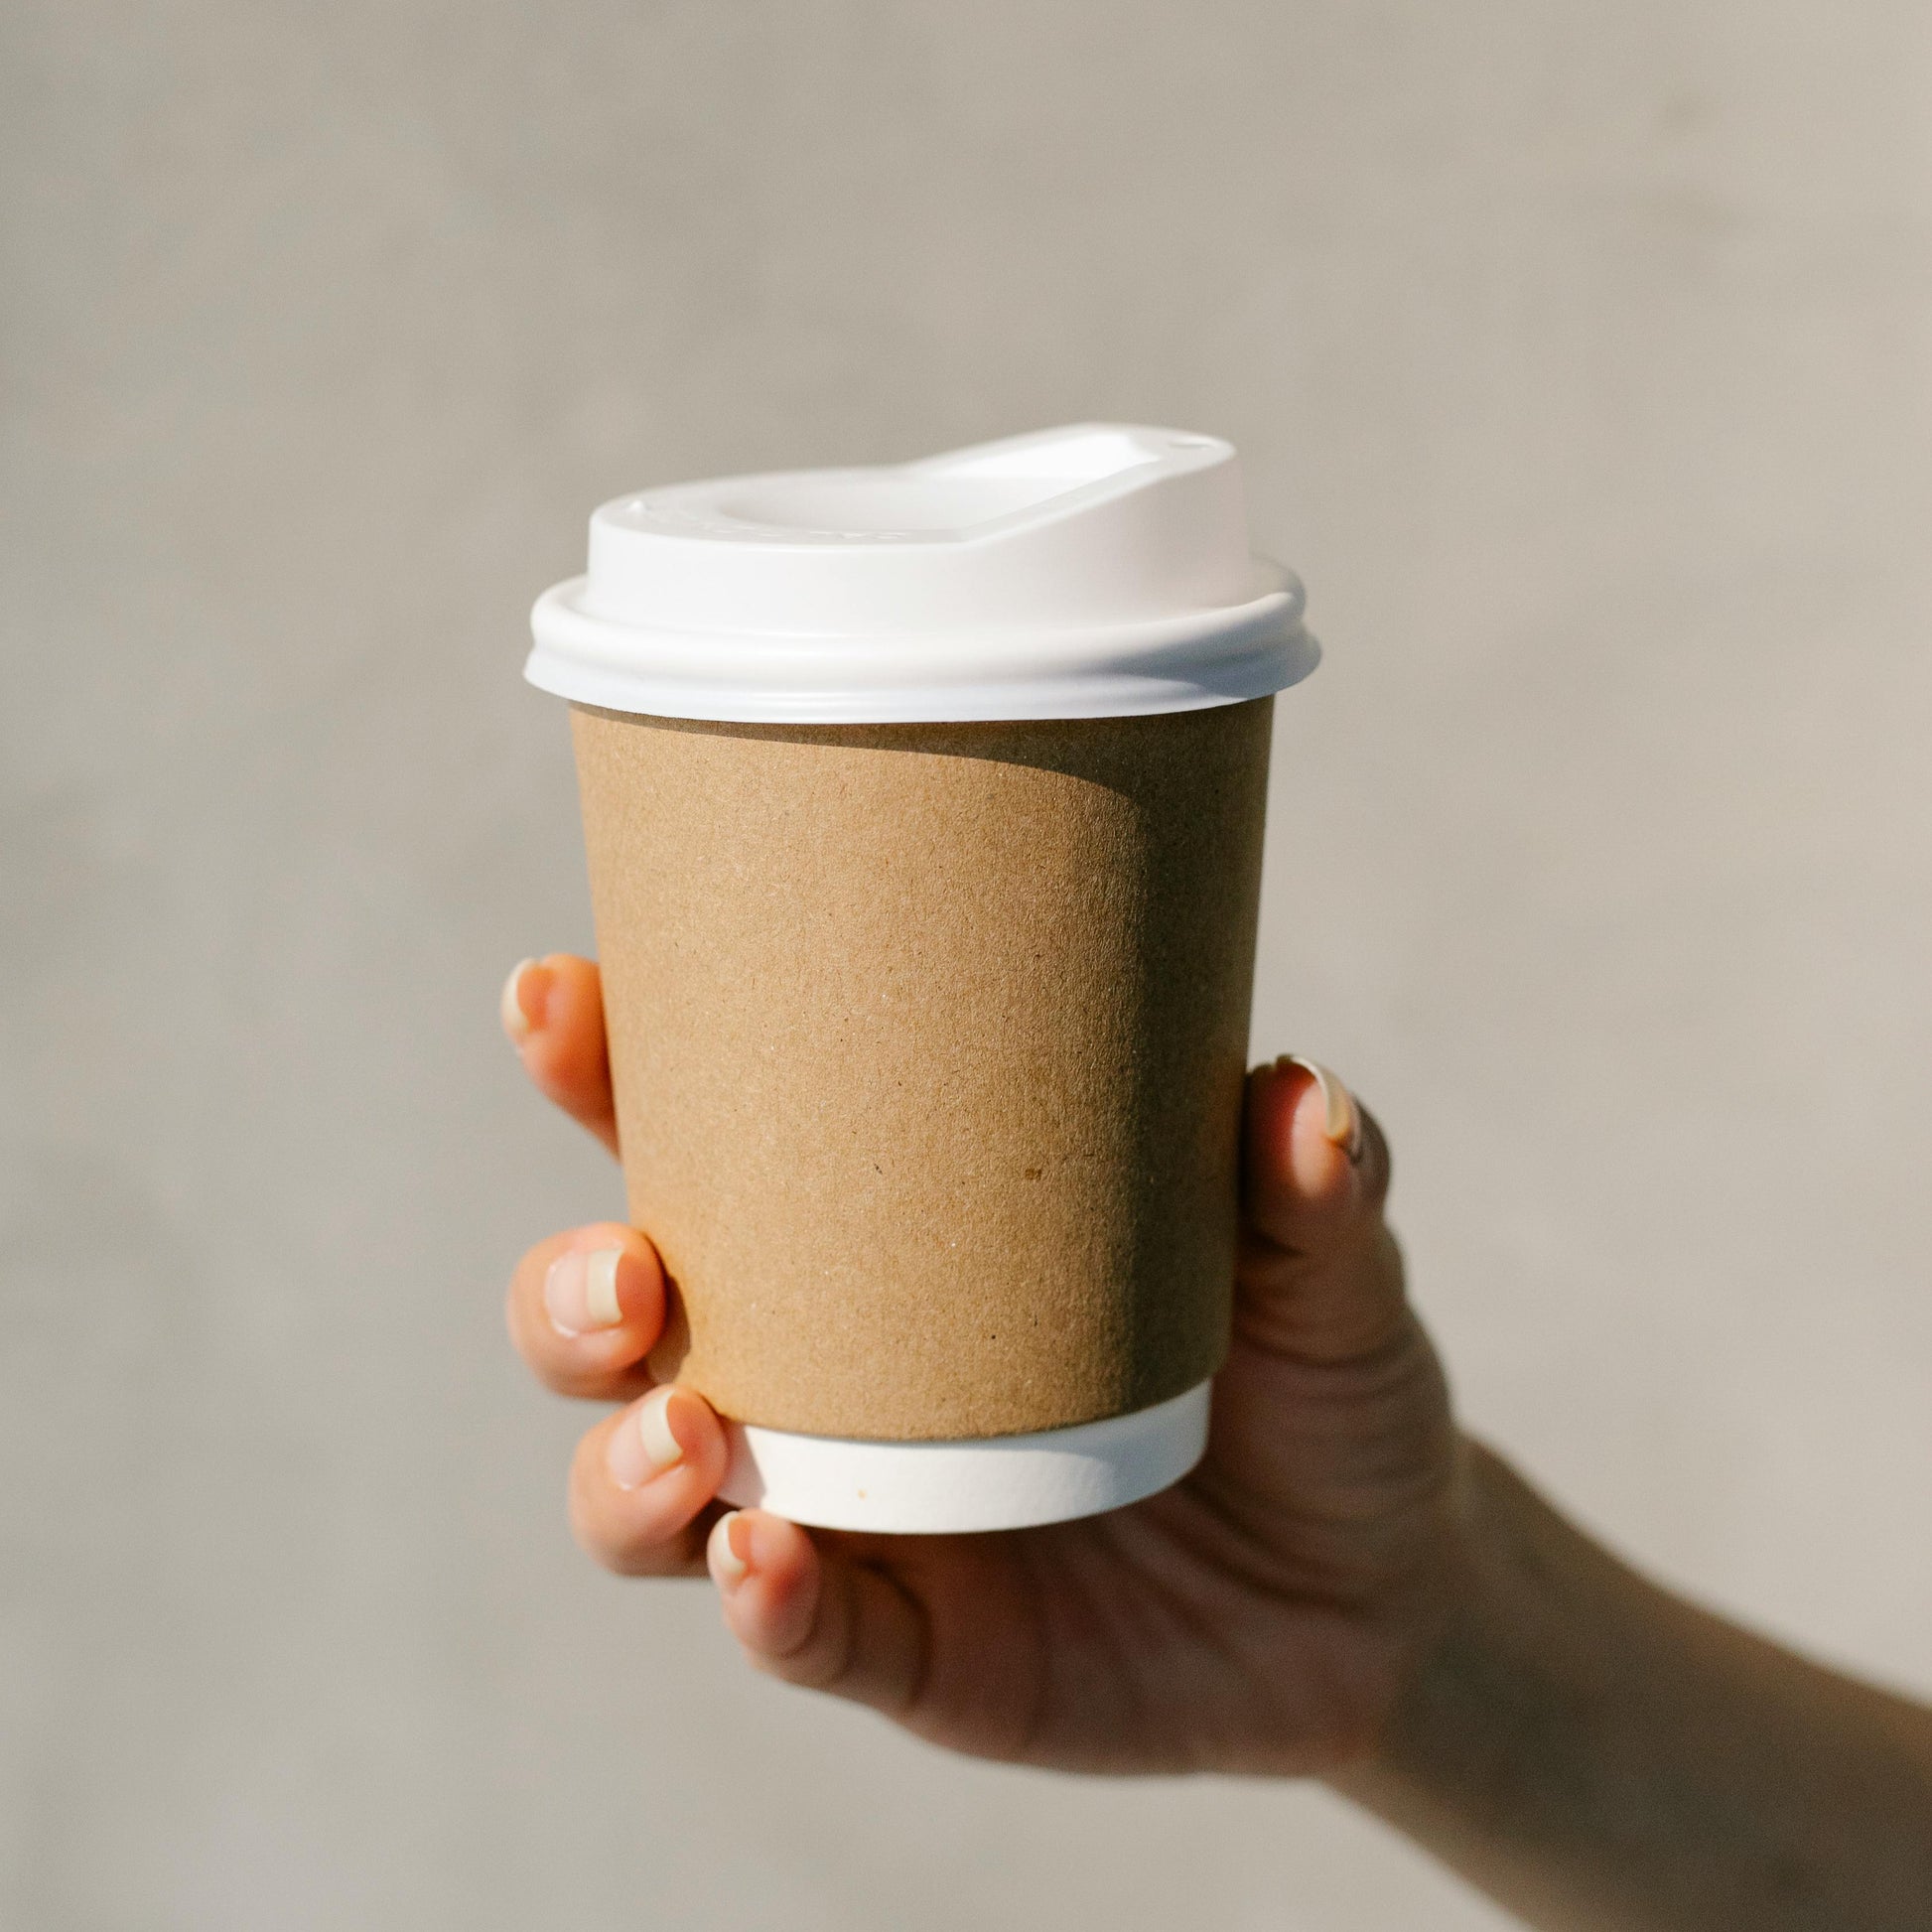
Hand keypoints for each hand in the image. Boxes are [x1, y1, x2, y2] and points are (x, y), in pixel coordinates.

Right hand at [501, 953, 1467, 1776]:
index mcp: (881, 1240)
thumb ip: (1313, 1188)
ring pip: (654, 1495)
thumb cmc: (1310, 1378)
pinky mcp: (911, 1647)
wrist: (1380, 1588)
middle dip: (573, 1294)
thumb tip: (1296, 1094)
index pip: (708, 1145)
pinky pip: (807, 1634)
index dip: (604, 1073)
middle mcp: (826, 1369)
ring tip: (689, 1435)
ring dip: (625, 1467)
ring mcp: (852, 1514)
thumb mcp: (1324, 1269)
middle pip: (620, 1328)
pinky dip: (768, 1608)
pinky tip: (768, 1571)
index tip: (557, 999)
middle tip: (630, 1268)